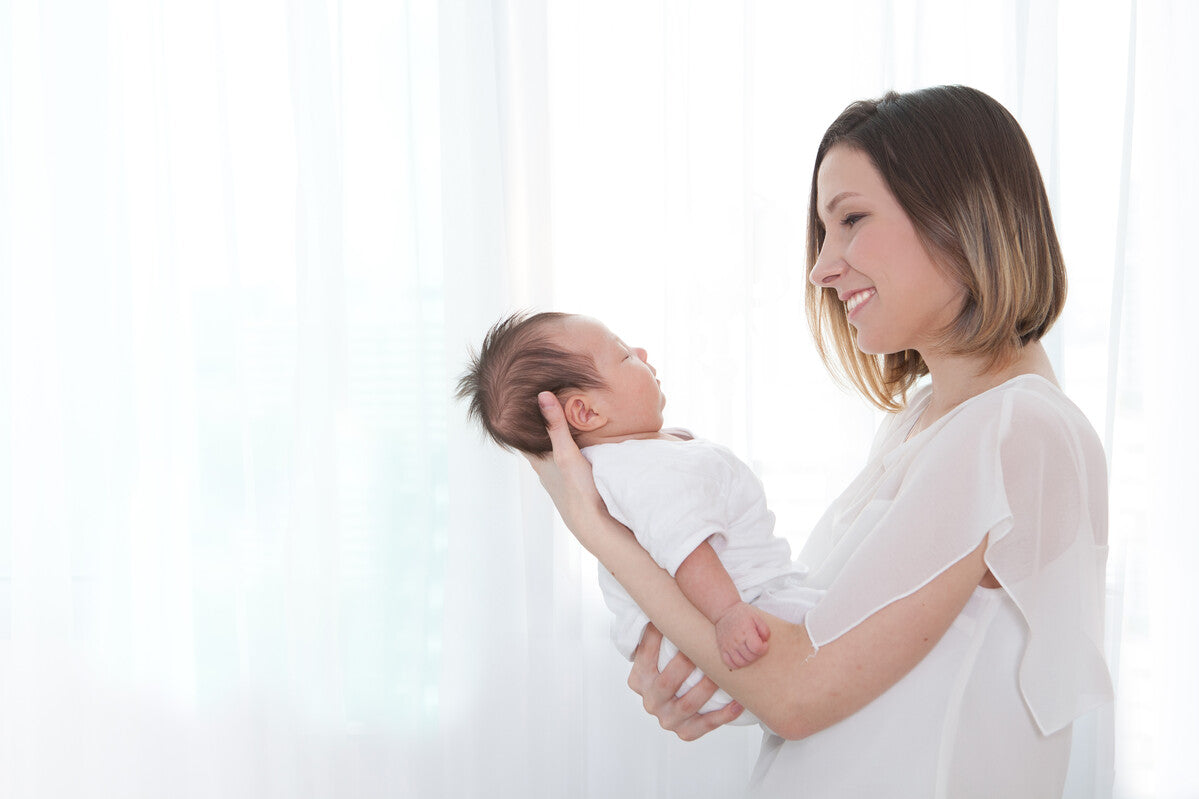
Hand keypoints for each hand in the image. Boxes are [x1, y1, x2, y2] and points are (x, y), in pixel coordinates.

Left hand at [523, 392, 607, 548]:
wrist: (593, 524)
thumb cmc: (577, 490)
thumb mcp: (566, 453)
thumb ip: (556, 426)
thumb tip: (542, 395)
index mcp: (538, 460)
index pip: (520, 436)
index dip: (517, 420)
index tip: (517, 402)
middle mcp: (543, 470)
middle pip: (535, 444)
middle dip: (536, 427)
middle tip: (538, 405)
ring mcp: (557, 479)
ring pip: (549, 454)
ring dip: (551, 440)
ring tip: (556, 421)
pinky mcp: (570, 485)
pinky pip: (563, 462)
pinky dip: (564, 450)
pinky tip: (574, 447)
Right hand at [628, 624, 743, 740]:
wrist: (675, 704)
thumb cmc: (673, 668)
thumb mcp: (658, 652)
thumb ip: (658, 630)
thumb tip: (662, 591)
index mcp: (638, 680)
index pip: (646, 656)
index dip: (659, 638)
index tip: (675, 622)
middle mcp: (650, 702)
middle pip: (667, 682)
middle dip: (686, 663)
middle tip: (705, 645)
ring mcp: (667, 719)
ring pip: (688, 704)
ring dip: (707, 687)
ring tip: (724, 670)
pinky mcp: (686, 732)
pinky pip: (707, 724)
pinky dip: (724, 714)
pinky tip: (739, 700)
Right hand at [714, 602, 770, 669]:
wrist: (724, 611)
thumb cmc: (741, 614)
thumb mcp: (756, 617)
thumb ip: (764, 629)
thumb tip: (765, 641)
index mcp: (745, 632)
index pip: (757, 648)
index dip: (764, 648)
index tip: (764, 644)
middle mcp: (736, 641)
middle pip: (750, 657)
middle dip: (758, 654)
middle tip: (757, 647)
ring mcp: (728, 646)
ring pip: (741, 662)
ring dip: (749, 661)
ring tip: (750, 653)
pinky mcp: (722, 649)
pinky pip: (729, 663)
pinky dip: (736, 664)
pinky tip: (741, 658)